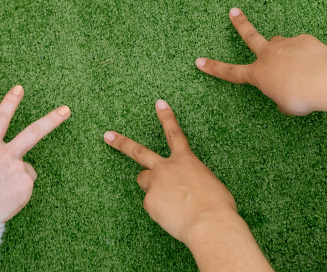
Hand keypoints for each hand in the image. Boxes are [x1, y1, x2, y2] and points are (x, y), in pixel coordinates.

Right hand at [0, 85, 69, 220]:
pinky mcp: (26, 186)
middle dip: (51, 120)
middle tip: (66, 110)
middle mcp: (6, 154)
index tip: (19, 89)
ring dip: (17, 181)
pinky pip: (24, 190)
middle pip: (33, 132)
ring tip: (0, 194)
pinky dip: (16, 197)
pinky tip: (3, 202)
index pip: (0, 118)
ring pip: (26, 171)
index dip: (10, 102)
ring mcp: (19, 169)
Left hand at [104, 99, 238, 243]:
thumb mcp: (210, 184)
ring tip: (167, 199)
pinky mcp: (149, 202)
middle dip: (121, 143)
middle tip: (107, 136)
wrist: (209, 224)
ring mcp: (155, 184)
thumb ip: (193, 179)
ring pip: (144, 180)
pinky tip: (172, 216)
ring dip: (150, 185)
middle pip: (139, 152)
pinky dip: (159, 210)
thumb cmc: (218, 206)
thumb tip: (186, 187)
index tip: (159, 103)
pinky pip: (151, 205)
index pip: (174, 133)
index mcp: (186, 160)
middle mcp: (166, 168)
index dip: (166, 117)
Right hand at [196, 8, 326, 115]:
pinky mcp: (303, 39)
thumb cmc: (302, 96)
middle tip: (233, 12)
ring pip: (281, 45)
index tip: (199, 61)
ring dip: (286, 53)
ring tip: (301, 67)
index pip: (231, 72)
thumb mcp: (287, 105)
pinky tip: (318, 65)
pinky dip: (308, 56)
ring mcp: (285, 44)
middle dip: (240, 24)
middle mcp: (268, 55)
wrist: (324, 79)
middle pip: (249, 35)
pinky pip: (303, 48)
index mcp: (259, 74)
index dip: (214, 67)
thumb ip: (281, 97)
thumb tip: (284, 92)